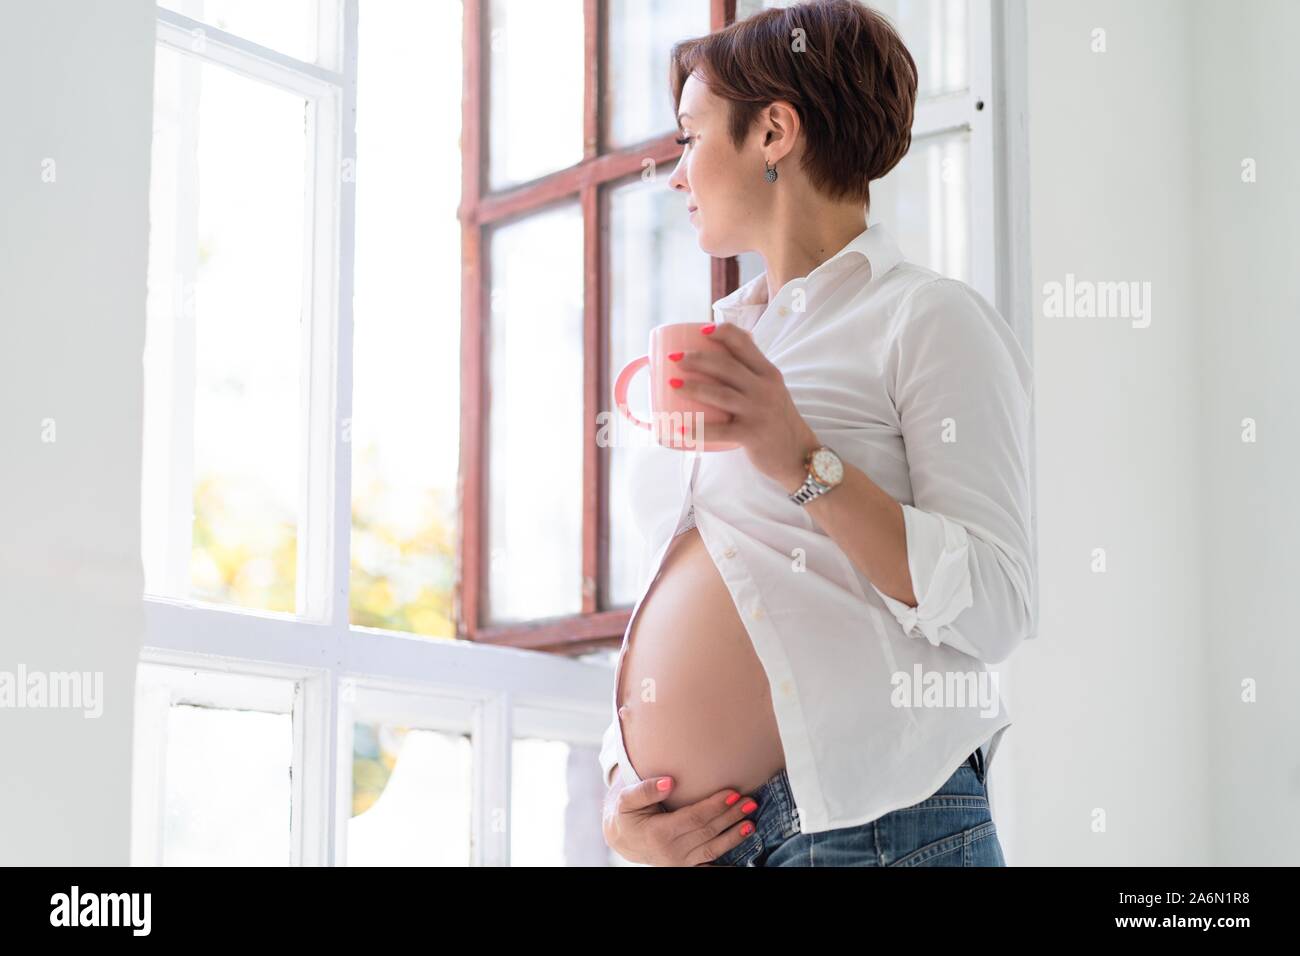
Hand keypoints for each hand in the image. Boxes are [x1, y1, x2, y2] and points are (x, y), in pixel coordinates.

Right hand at [601, 774, 758, 865]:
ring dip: (734, 837)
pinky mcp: (684, 869)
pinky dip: (725, 866)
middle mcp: (670, 852)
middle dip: (730, 816)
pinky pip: (708, 869)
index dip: (715, 806)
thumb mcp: (627, 799)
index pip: (694, 817)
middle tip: (750, 802)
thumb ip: (645, 790)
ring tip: (750, 823)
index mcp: (658, 833)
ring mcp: (679, 864)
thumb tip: (668, 782)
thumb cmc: (627, 815)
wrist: (623, 840)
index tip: (733, 793)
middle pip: (707, 832)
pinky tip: (743, 861)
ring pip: (712, 849)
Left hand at [658, 322, 818, 493]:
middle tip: (673, 358)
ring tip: (673, 384)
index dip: (722, 333)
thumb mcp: (771, 390)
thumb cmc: (776, 419)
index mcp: (768, 373)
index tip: (701, 330)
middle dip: (697, 358)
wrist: (798, 454)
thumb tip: (715, 358)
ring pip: (721, 394)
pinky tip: (680, 428)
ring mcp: (758, 411)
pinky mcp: (751, 435)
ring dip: (694, 387)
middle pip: (726, 366)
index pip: (745, 344)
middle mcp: (764, 388)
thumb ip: (750, 375)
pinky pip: (720, 431)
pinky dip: (698, 430)